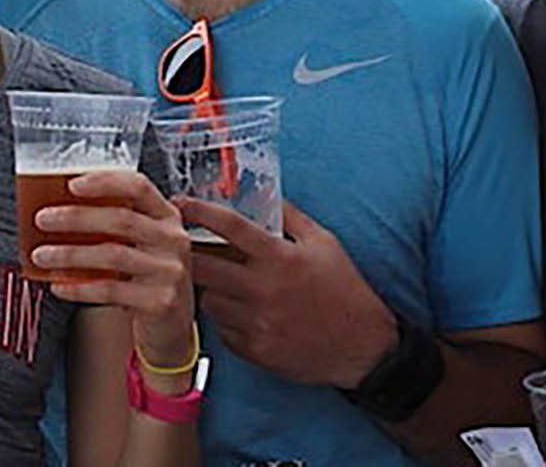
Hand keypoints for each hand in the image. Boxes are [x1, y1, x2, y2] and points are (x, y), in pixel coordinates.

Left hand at [34, 170, 195, 366]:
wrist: (171, 329)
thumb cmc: (146, 279)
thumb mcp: (141, 246)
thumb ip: (115, 227)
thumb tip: (59, 211)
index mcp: (167, 217)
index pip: (139, 187)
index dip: (105, 182)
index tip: (72, 184)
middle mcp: (174, 240)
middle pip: (122, 219)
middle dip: (76, 217)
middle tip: (43, 219)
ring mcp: (170, 271)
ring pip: (113, 255)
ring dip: (70, 254)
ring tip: (41, 254)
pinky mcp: (161, 301)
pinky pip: (110, 290)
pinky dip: (79, 287)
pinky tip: (58, 285)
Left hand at [177, 197, 396, 388]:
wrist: (362, 344)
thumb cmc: (345, 289)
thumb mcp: (324, 242)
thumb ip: (291, 217)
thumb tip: (266, 194)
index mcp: (280, 257)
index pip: (229, 227)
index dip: (199, 211)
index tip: (182, 203)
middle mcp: (263, 289)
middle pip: (203, 267)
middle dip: (189, 255)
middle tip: (187, 249)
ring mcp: (257, 322)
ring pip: (209, 301)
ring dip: (210, 290)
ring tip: (222, 284)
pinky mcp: (255, 350)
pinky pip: (222, 332)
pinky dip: (225, 320)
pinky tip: (240, 313)